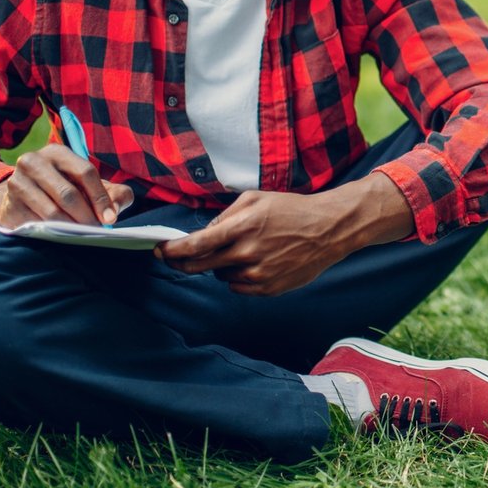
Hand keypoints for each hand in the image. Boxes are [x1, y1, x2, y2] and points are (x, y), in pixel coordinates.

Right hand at [0, 145, 134, 228]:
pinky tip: (60, 238)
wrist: (22, 196)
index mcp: (57, 152)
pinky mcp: (9, 205)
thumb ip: (114, 193)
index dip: (101, 198)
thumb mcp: (91, 186)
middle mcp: (33, 161)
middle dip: (86, 217)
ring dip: (71, 229)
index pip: (85, 172)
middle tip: (96, 232)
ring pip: (51, 212)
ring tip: (82, 237)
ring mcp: (17, 182)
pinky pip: (35, 225)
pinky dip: (52, 234)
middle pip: (68, 194)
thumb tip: (115, 210)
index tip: (110, 219)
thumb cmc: (66, 189)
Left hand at [157, 174, 412, 295]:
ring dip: (221, 265)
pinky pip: (238, 287)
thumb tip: (204, 234)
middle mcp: (248, 253)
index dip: (173, 251)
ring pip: (221, 275)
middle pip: (201, 265)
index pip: (198, 244)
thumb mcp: (256, 199)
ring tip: (242, 250)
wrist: (328, 230)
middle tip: (175, 258)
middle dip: (183, 262)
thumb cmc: (291, 209)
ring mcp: (259, 273)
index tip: (160, 251)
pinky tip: (254, 262)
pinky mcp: (269, 288)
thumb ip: (226, 216)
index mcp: (243, 227)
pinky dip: (238, 276)